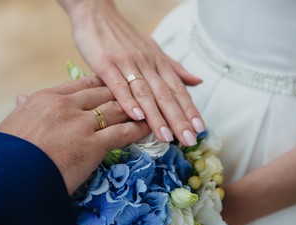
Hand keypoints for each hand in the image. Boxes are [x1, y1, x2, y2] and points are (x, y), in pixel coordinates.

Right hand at [0, 76, 149, 193]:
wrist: (6, 177)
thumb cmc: (6, 154)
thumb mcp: (13, 122)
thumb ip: (24, 108)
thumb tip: (22, 98)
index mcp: (47, 97)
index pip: (83, 84)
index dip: (103, 84)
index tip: (115, 85)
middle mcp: (67, 105)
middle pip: (105, 93)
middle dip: (124, 94)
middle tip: (140, 96)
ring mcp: (81, 124)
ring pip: (117, 109)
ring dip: (136, 109)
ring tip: (150, 110)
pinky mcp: (93, 145)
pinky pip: (123, 132)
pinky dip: (139, 129)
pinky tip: (149, 128)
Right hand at [59, 0, 204, 145]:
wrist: (96, 13)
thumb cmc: (124, 37)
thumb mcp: (153, 50)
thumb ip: (174, 68)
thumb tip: (197, 81)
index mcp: (158, 62)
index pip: (178, 90)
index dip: (190, 109)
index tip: (200, 128)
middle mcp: (147, 64)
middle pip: (166, 95)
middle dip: (179, 120)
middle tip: (189, 140)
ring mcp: (126, 64)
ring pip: (145, 94)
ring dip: (157, 117)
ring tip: (167, 137)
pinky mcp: (106, 65)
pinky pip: (119, 85)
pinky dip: (128, 101)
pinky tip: (137, 117)